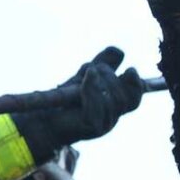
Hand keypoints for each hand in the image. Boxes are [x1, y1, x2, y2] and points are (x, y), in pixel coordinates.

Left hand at [16, 47, 144, 158]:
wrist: (43, 117)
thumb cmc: (65, 98)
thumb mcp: (86, 76)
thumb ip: (104, 63)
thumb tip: (119, 51)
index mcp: (113, 108)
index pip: (134, 98)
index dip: (136, 85)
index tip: (131, 70)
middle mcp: (111, 119)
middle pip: (124, 97)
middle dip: (110, 76)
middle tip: (92, 68)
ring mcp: (102, 126)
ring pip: (112, 101)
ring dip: (100, 81)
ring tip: (87, 73)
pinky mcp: (90, 127)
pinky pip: (97, 106)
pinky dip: (92, 89)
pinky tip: (86, 78)